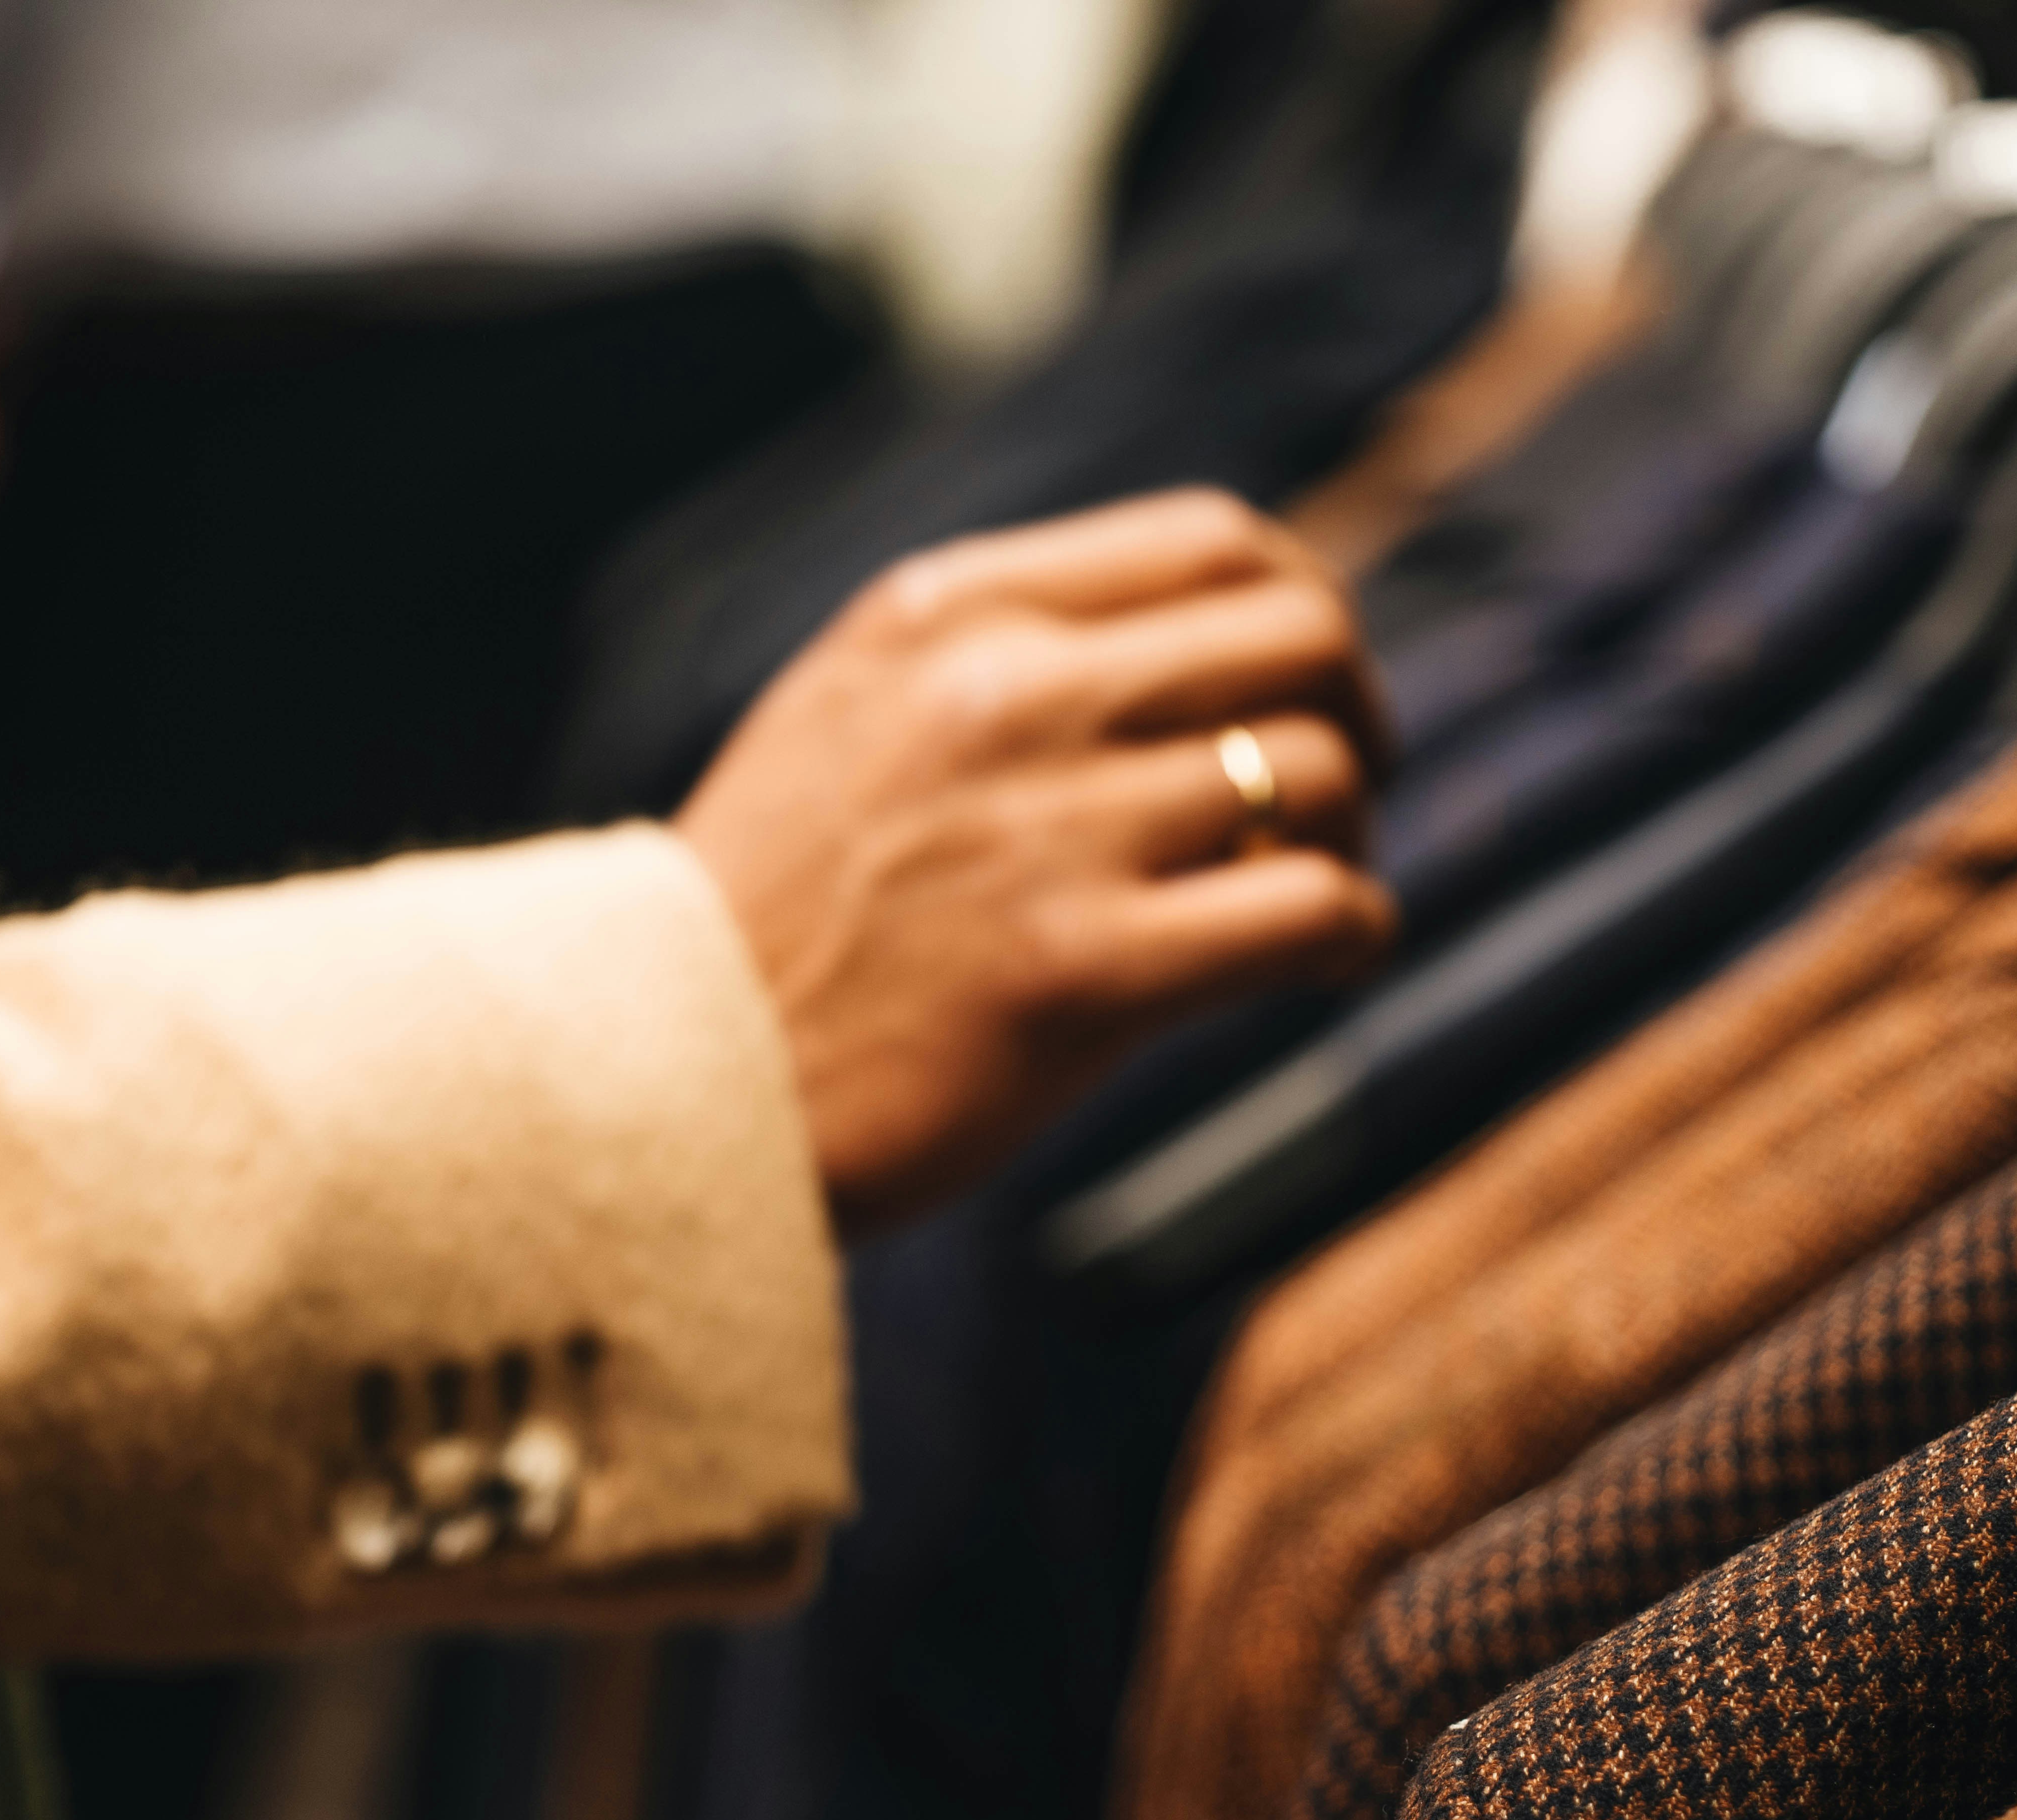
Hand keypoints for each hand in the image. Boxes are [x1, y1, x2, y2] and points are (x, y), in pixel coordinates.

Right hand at [675, 490, 1399, 1233]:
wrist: (656, 1079)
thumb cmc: (777, 917)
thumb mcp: (858, 714)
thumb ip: (1004, 657)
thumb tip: (1211, 650)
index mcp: (950, 613)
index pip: (1218, 542)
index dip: (1307, 609)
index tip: (1309, 684)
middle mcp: (1003, 696)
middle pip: (1303, 640)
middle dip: (1360, 714)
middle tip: (1345, 795)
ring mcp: (1045, 832)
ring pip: (1317, 775)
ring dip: (1351, 839)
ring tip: (1313, 890)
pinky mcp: (1081, 972)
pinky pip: (1312, 912)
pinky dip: (1354, 932)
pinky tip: (1327, 962)